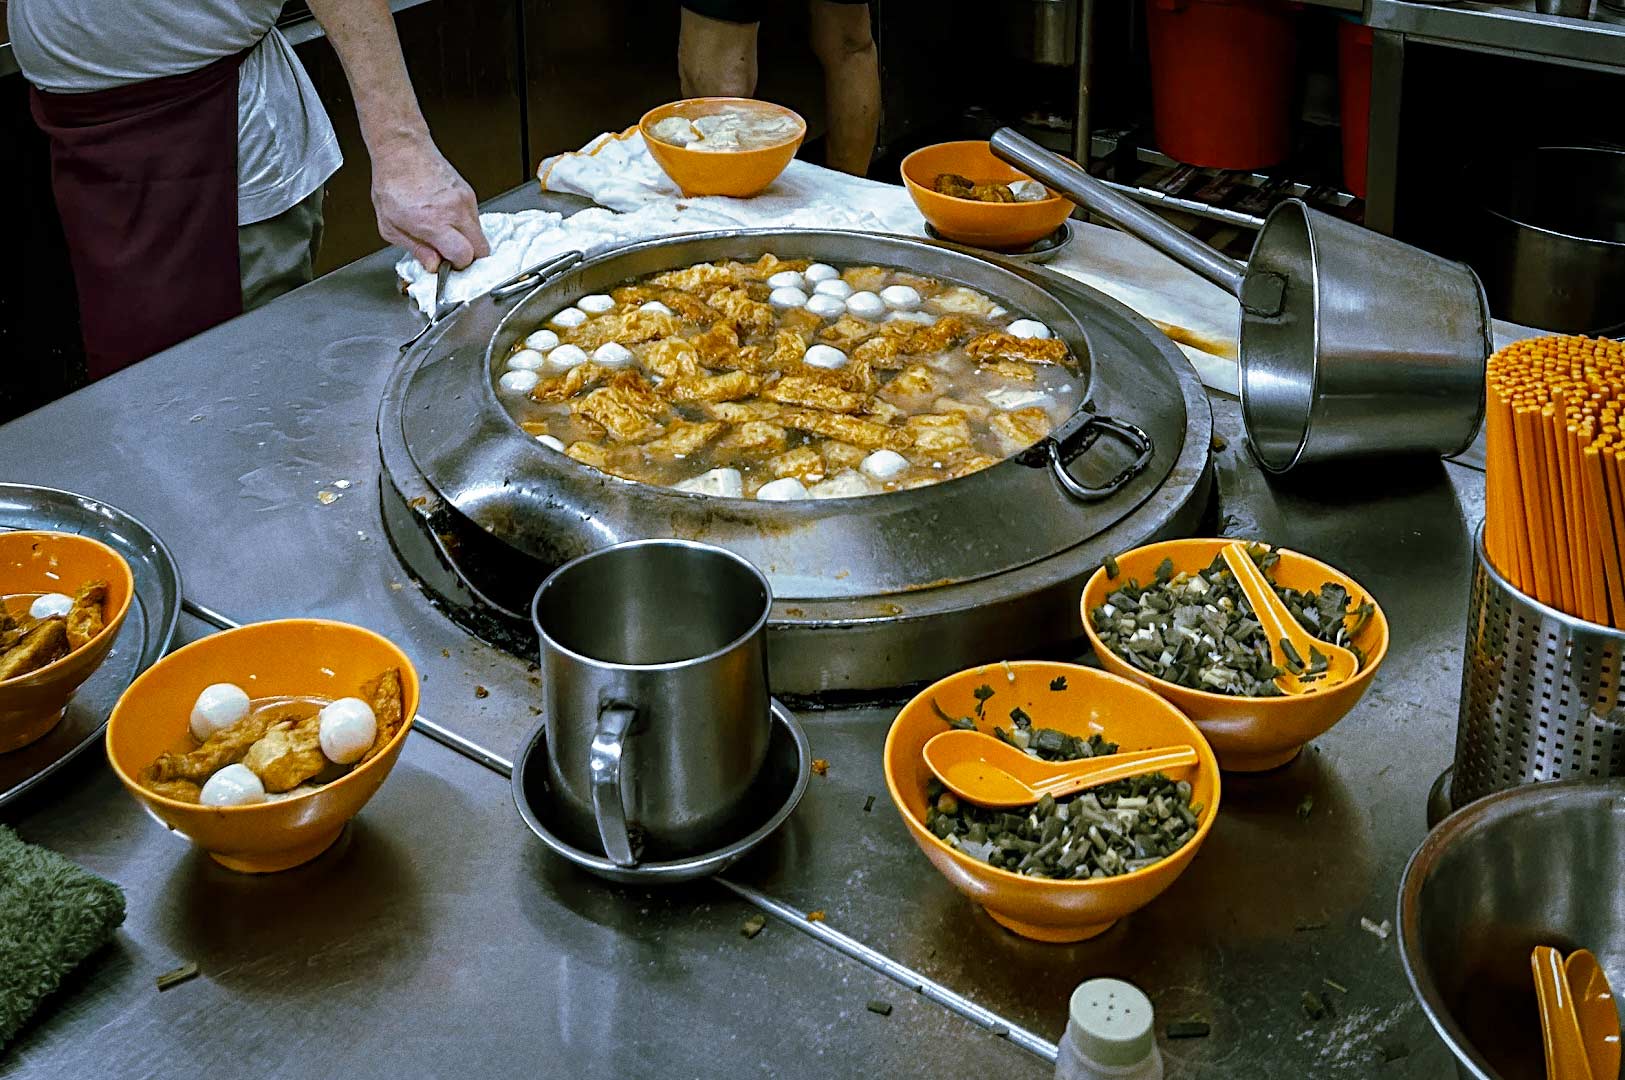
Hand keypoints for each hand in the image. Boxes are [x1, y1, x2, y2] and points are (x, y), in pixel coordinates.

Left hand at [370, 136, 488, 271]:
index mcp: (434, 222)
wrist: (402, 150)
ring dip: (467, 240)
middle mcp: (455, 211)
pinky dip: (464, 225)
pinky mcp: (469, 193)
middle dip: (469, 257)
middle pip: (482, 250)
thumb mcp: (390, 226)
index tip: (446, 264)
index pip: (465, 256)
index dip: (457, 266)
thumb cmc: (392, 183)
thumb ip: (416, 249)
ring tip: (444, 233)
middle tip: (450, 254)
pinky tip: (446, 218)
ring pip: (480, 234)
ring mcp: (465, 201)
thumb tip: (434, 265)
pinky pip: (475, 219)